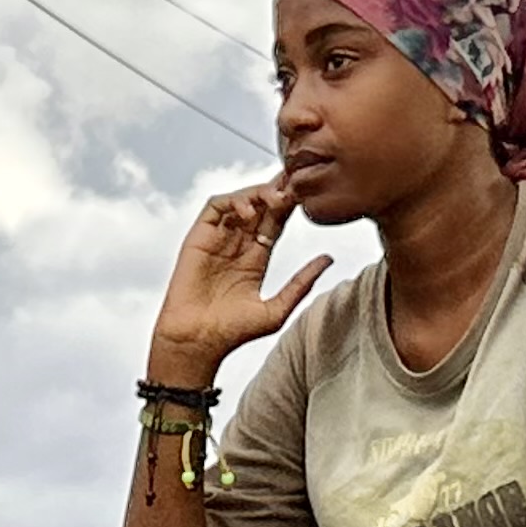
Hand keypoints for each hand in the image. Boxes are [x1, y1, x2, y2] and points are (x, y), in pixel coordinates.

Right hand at [151, 174, 329, 377]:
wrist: (197, 342)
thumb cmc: (231, 334)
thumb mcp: (276, 310)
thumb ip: (301, 283)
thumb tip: (328, 259)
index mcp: (257, 257)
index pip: (277, 219)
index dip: (292, 204)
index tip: (309, 194)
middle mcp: (238, 244)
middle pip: (261, 204)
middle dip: (279, 190)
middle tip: (297, 185)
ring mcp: (218, 239)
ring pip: (241, 199)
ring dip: (260, 192)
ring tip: (276, 199)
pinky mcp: (198, 238)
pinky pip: (215, 207)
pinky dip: (234, 201)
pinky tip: (250, 212)